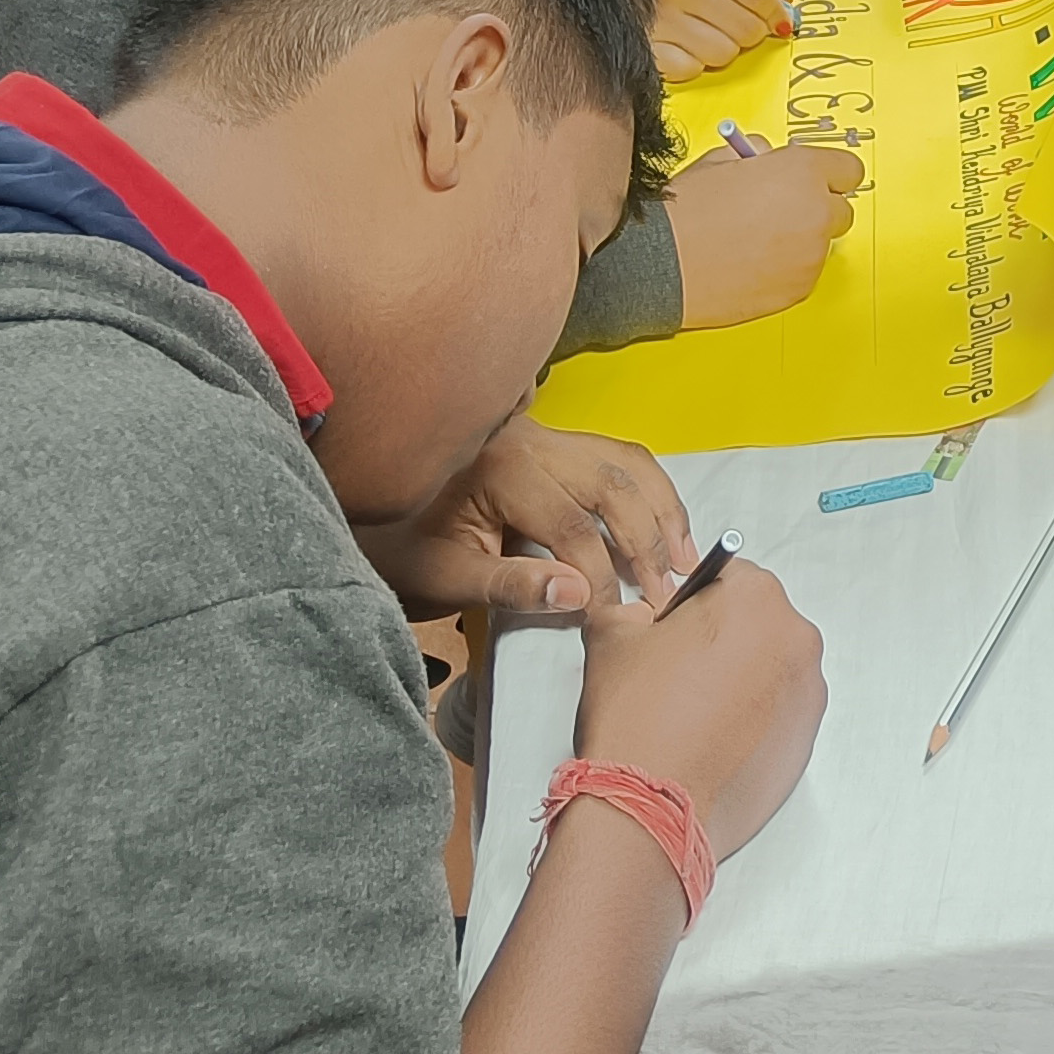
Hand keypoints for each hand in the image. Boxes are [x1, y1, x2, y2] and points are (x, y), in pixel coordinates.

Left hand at [352, 413, 697, 617]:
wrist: (369, 508)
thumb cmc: (399, 547)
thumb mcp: (442, 577)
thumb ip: (509, 585)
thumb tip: (581, 596)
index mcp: (498, 467)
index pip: (570, 525)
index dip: (600, 577)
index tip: (616, 619)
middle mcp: (529, 438)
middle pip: (612, 483)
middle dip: (646, 541)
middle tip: (666, 593)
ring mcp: (544, 434)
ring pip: (625, 462)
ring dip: (661, 510)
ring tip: (684, 559)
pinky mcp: (553, 442)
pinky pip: (617, 457)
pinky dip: (649, 491)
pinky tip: (665, 526)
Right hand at [576, 556, 827, 863]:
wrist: (651, 808)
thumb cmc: (638, 723)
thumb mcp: (612, 637)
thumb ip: (631, 607)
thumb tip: (639, 614)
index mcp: (756, 599)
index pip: (726, 575)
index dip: (691, 601)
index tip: (674, 624)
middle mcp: (795, 640)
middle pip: (755, 623)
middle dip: (721, 640)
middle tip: (679, 672)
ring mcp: (808, 694)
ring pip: (769, 669)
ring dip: (739, 681)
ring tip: (692, 711)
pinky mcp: (807, 741)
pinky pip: (778, 715)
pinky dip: (751, 720)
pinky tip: (712, 738)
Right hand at [626, 0, 794, 78]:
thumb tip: (785, 1)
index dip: (776, 12)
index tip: (782, 21)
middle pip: (747, 30)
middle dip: (749, 31)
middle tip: (735, 24)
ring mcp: (659, 20)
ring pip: (723, 54)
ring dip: (720, 47)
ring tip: (701, 30)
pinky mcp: (643, 49)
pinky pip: (691, 69)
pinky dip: (691, 62)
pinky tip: (679, 43)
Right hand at [668, 141, 866, 326]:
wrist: (661, 263)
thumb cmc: (685, 211)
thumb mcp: (719, 159)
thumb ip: (758, 154)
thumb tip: (770, 158)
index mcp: (802, 171)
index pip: (848, 169)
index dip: (826, 174)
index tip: (811, 179)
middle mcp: (816, 212)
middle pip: (842, 209)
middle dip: (816, 207)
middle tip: (779, 210)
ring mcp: (811, 255)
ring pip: (822, 243)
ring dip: (801, 239)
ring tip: (755, 240)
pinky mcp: (800, 289)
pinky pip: (805, 272)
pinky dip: (788, 268)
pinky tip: (751, 263)